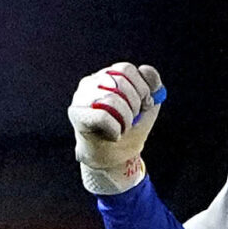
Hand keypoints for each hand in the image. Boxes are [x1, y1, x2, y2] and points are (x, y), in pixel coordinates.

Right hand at [68, 62, 165, 193]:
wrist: (115, 159)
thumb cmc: (130, 131)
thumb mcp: (147, 106)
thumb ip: (151, 86)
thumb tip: (145, 70)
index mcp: (107, 76)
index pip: (126, 69)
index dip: (142, 88)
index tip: (144, 104)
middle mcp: (91, 82)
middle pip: (119, 82)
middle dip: (135, 105)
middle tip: (132, 119)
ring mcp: (81, 97)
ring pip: (111, 99)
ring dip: (125, 120)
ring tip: (122, 128)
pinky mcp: (76, 114)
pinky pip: (102, 116)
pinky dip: (115, 129)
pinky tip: (113, 135)